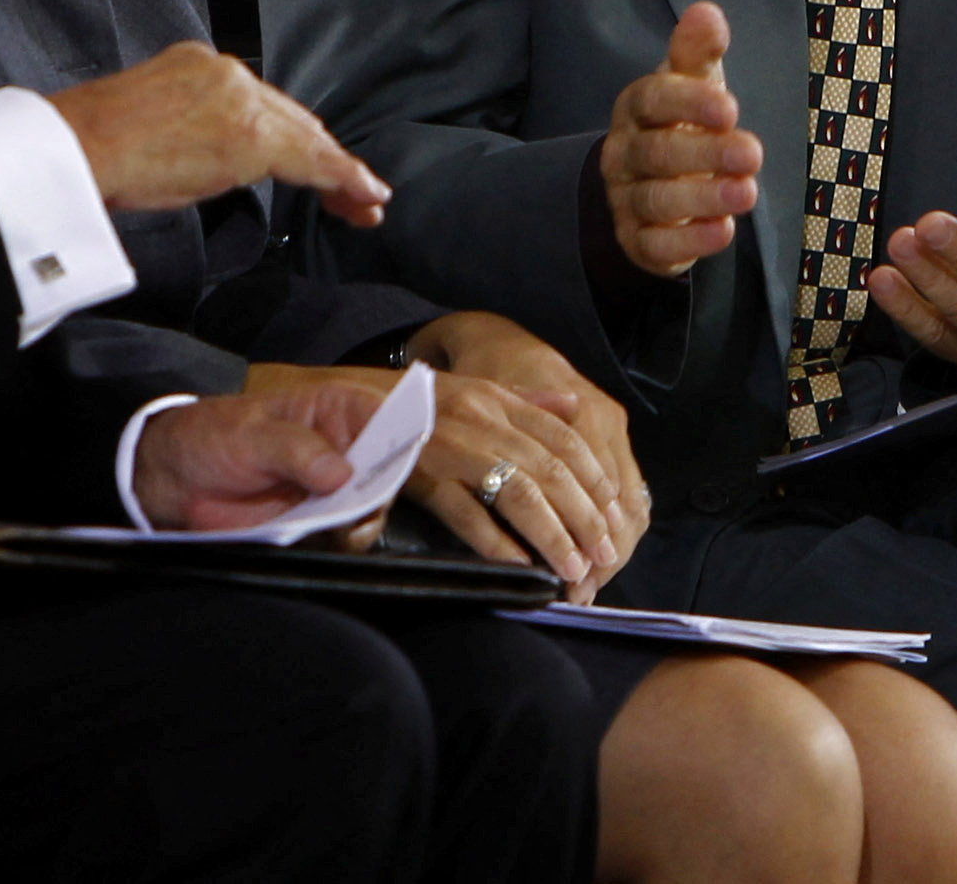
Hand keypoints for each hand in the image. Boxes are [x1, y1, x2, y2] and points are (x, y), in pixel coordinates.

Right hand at [49, 43, 390, 222]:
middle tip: (352, 187)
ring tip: (365, 199)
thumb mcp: (148, 123)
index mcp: (198, 65)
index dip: (293, 137)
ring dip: (339, 171)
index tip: (311, 162)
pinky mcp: (250, 135)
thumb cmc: (89, 149)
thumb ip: (189, 128)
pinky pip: (310, 159)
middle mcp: (226, 73)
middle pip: (291, 119)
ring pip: (305, 138)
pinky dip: (341, 177)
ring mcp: (240, 101)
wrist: (71, 149)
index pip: (260, 104)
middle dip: (324, 155)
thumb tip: (207, 157)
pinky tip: (362, 194)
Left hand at [129, 377, 383, 531]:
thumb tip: (340, 474)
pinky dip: (335, 544)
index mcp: (338, 411)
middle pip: (388, 471)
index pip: (390, 417)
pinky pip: (343, 538)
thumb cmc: (213, 436)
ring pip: (371, 510)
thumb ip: (296, 450)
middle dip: (380, 490)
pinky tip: (313, 536)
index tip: (392, 462)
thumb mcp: (252, 434)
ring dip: (358, 522)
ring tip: (328, 524)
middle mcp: (346, 449)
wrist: (174, 480)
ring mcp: (334, 490)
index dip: (402, 437)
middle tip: (355, 503)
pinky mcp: (317, 523)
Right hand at [407, 309, 648, 579]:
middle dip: (585, 516)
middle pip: (551, 470)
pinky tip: (520, 569)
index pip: (565, 439)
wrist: (341, 401)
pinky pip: (468, 513)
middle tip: (605, 554)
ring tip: (573, 568)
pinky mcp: (421, 474)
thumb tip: (574, 405)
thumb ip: (525, 400)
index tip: (615, 516)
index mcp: (497, 398)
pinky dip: (498, 543)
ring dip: (552, 534)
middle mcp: (481, 418)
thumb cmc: (411, 401)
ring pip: (519, 492)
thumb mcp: (473, 387)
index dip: (596, 481)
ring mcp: (452, 445)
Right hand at [602, 3, 758, 277]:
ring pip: (657, 200)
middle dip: (705, 154)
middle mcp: (624, 153)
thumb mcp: (692, 84)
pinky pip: (656, 245)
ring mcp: (626, 199)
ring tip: (748, 193)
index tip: (729, 108)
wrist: (650, 185)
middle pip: (656, 153)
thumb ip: (697, 52)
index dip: (687, 102)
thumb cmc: (680, 123)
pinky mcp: (638, 241)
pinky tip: (725, 231)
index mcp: (636, 108)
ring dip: (703, 198)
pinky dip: (690, 241)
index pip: (651, 100)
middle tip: (753, 153)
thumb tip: (706, 11)